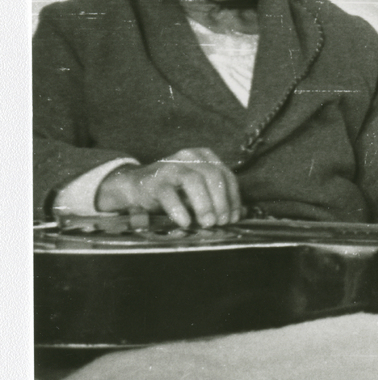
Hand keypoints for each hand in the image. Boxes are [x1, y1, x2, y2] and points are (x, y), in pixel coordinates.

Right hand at [96, 147, 241, 229]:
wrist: (135, 186)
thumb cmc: (173, 189)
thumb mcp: (198, 191)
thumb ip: (217, 199)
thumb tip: (241, 214)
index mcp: (204, 156)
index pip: (226, 175)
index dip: (233, 197)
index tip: (234, 217)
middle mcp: (189, 156)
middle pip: (213, 175)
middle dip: (221, 201)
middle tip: (221, 222)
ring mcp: (171, 166)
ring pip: (193, 180)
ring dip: (204, 204)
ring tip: (207, 223)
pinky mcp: (154, 180)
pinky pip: (168, 193)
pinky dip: (179, 209)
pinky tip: (185, 222)